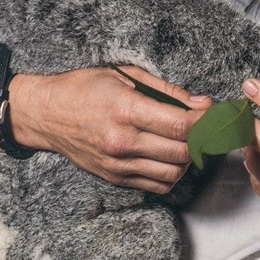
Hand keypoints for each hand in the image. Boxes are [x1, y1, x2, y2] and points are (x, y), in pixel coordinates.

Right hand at [1, 66, 211, 192]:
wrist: (45, 114)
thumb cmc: (83, 88)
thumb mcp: (123, 74)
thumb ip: (165, 90)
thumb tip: (200, 104)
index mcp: (125, 110)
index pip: (180, 124)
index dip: (205, 120)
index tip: (214, 112)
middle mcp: (122, 141)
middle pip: (182, 151)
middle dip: (201, 139)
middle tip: (206, 127)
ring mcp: (118, 164)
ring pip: (173, 173)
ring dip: (188, 159)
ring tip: (186, 142)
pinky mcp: (115, 178)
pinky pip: (156, 186)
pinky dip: (171, 174)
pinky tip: (169, 157)